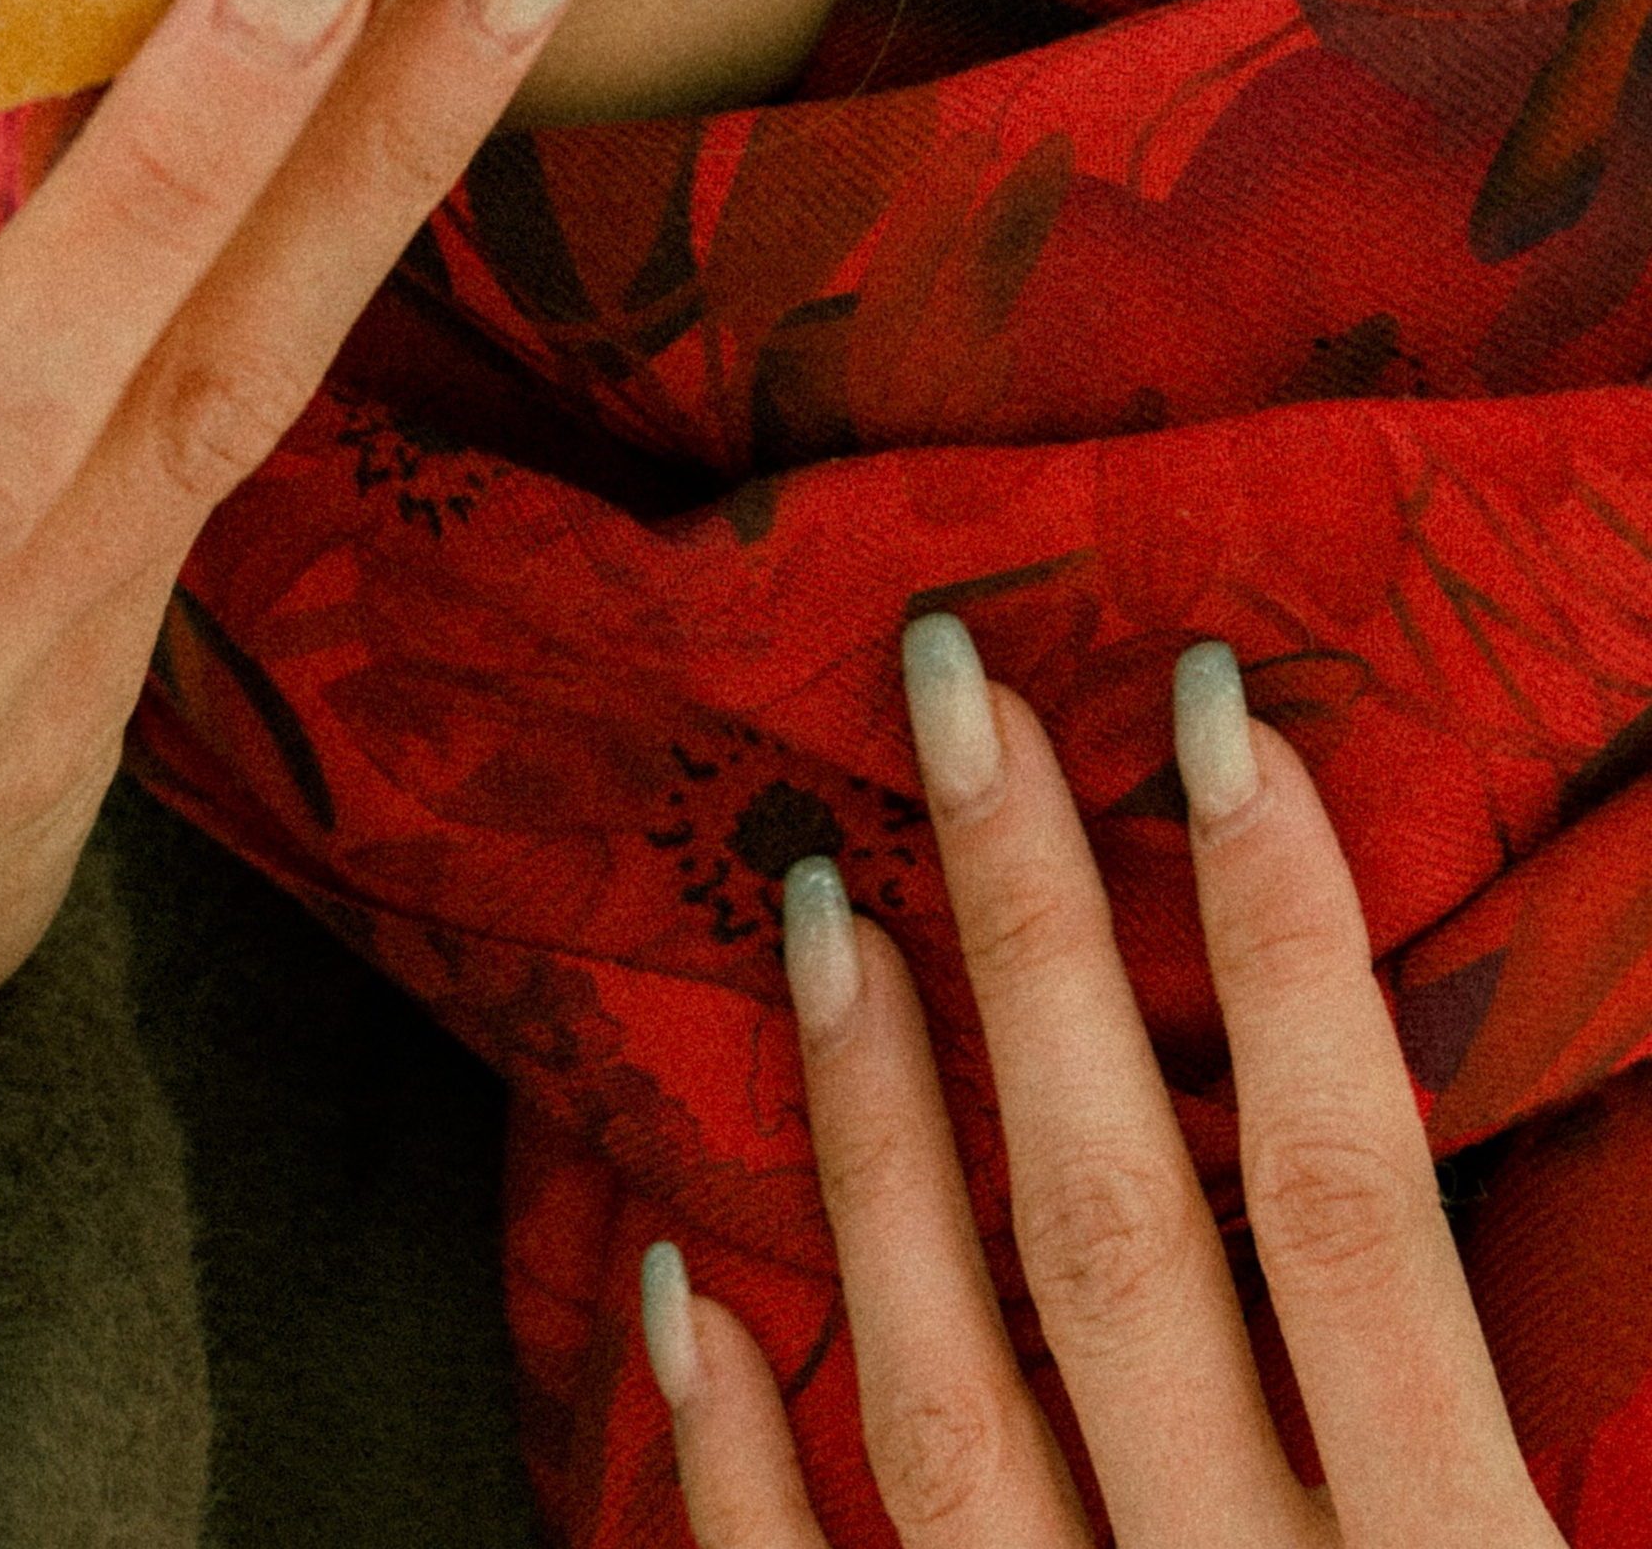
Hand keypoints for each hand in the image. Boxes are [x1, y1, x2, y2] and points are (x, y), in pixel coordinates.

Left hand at [643, 621, 1555, 1546]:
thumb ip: (1478, 1385)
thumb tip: (1371, 1111)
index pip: (1347, 1201)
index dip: (1286, 948)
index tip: (1213, 714)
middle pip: (1115, 1230)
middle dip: (1029, 935)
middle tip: (954, 697)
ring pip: (944, 1401)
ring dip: (872, 1139)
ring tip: (819, 908)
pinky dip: (729, 1455)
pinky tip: (675, 1289)